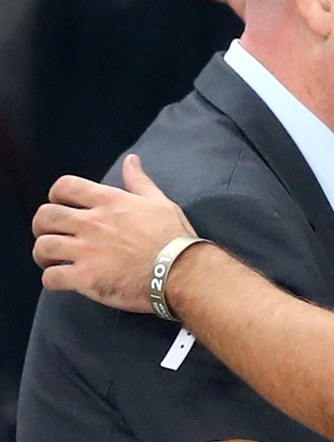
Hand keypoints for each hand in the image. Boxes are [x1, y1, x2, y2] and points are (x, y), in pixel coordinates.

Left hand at [32, 155, 195, 312]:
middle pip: (45, 216)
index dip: (56, 195)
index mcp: (109, 201)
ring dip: (43, 254)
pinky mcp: (85, 278)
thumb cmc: (174, 237)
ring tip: (53, 261)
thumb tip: (132, 161)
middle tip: (51, 234)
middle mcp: (93, 223)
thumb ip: (139, 182)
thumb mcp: (160, 202)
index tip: (62, 205)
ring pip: (42, 246)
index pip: (65, 186)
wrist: (183, 271)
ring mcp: (87, 251)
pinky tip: (61, 280)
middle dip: (42, 225)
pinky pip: (51, 278)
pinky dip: (52, 280)